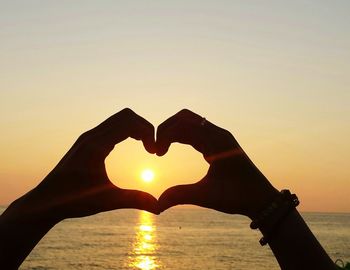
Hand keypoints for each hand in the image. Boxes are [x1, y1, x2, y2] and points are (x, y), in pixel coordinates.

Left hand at [16, 108, 158, 220]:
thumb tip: (159, 207)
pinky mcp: (87, 141)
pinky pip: (111, 126)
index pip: (129, 123)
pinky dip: (126, 130)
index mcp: (96, 146)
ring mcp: (88, 137)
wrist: (45, 202)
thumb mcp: (107, 201)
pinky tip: (131, 145)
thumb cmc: (73, 201)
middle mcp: (91, 136)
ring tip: (146, 146)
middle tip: (152, 148)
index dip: (148, 133)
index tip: (155, 153)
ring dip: (135, 128)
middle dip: (144, 127)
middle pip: (126, 115)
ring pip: (118, 119)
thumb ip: (134, 200)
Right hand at [157, 109, 278, 218]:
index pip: (184, 125)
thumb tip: (157, 204)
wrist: (261, 198)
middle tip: (156, 148)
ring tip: (161, 150)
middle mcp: (218, 134)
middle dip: (166, 128)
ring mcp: (219, 137)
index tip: (156, 153)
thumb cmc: (238, 196)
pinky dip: (181, 136)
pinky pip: (196, 131)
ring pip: (190, 123)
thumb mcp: (207, 196)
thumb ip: (180, 196)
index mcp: (217, 141)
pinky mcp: (219, 143)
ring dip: (173, 132)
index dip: (165, 135)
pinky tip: (173, 149)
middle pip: (185, 118)